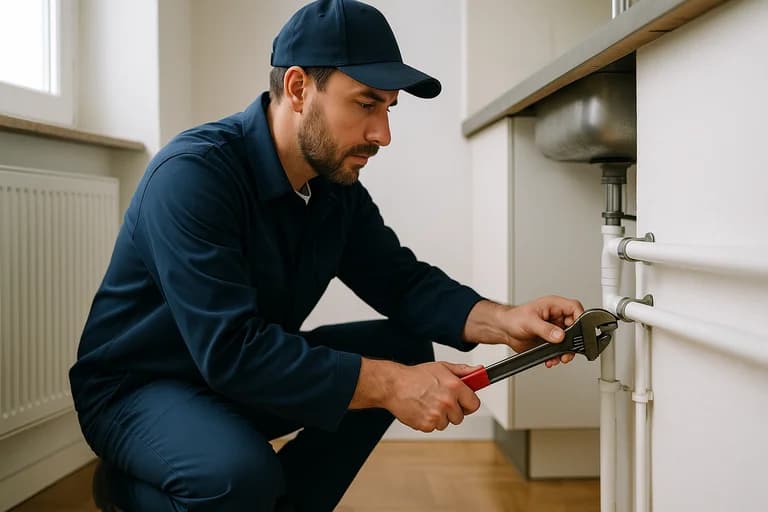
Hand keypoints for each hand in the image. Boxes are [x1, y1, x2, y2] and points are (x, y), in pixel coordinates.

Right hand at [382, 362, 481, 432]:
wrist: (393, 385)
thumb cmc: (416, 376)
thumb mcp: (442, 367)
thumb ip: (463, 371)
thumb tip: (480, 372)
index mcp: (455, 386)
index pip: (474, 404)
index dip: (467, 403)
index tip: (462, 402)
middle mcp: (448, 401)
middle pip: (460, 416)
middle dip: (452, 410)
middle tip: (440, 400)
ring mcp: (437, 414)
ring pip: (446, 423)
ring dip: (440, 416)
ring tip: (428, 403)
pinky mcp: (427, 424)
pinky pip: (434, 427)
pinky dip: (428, 421)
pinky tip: (421, 409)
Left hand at [463, 296, 583, 366]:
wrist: (504, 330)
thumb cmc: (513, 318)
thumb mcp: (530, 322)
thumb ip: (545, 329)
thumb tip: (559, 335)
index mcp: (553, 306)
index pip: (574, 308)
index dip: (580, 317)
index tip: (580, 330)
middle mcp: (556, 317)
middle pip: (575, 327)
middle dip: (574, 340)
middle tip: (569, 349)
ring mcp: (554, 329)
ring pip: (569, 340)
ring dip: (566, 351)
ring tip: (560, 358)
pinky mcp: (550, 341)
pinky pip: (560, 349)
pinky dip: (557, 356)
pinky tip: (551, 359)